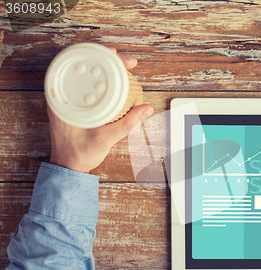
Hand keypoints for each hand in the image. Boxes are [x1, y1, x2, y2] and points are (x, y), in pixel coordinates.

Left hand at [48, 48, 153, 173]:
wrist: (68, 166)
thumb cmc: (79, 154)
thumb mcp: (106, 138)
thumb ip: (127, 124)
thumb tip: (146, 109)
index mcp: (64, 100)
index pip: (83, 67)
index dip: (104, 58)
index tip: (120, 58)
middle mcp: (62, 96)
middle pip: (85, 66)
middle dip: (109, 60)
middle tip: (128, 63)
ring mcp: (66, 99)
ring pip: (86, 75)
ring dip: (105, 69)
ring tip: (123, 67)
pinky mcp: (72, 104)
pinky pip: (86, 85)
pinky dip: (100, 80)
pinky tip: (112, 80)